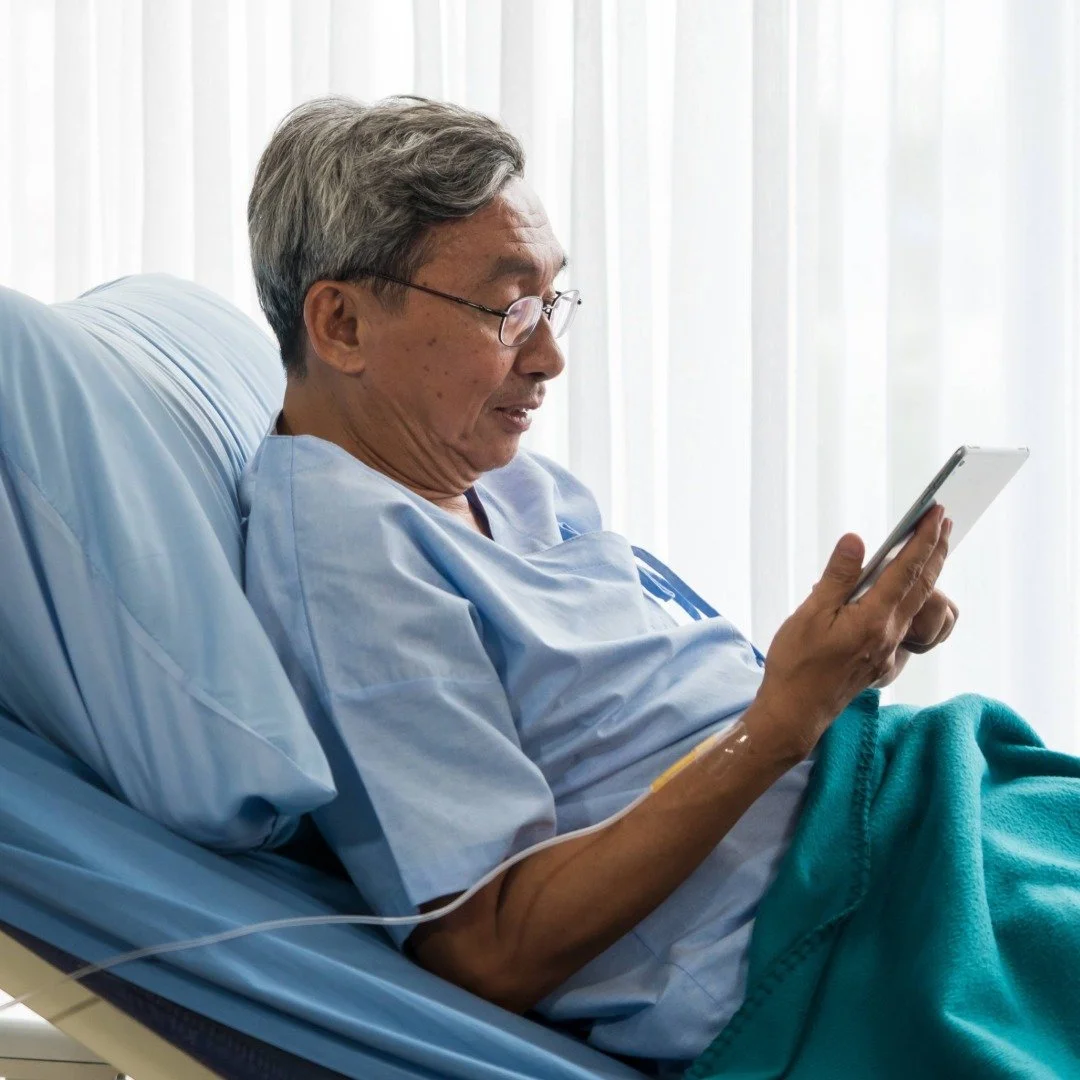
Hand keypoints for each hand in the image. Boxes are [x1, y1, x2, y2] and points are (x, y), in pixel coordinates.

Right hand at [753, 504, 951, 759]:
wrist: (796, 712)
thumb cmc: (797, 665)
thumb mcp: (810, 614)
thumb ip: (837, 577)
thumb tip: (857, 541)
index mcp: (873, 619)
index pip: (907, 570)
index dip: (923, 539)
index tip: (935, 514)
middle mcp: (889, 634)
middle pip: (923, 585)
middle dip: (936, 551)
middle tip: (944, 523)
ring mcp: (889, 649)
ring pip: (919, 604)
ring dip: (928, 574)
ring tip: (928, 551)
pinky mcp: (882, 659)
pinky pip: (906, 621)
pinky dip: (911, 596)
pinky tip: (899, 590)